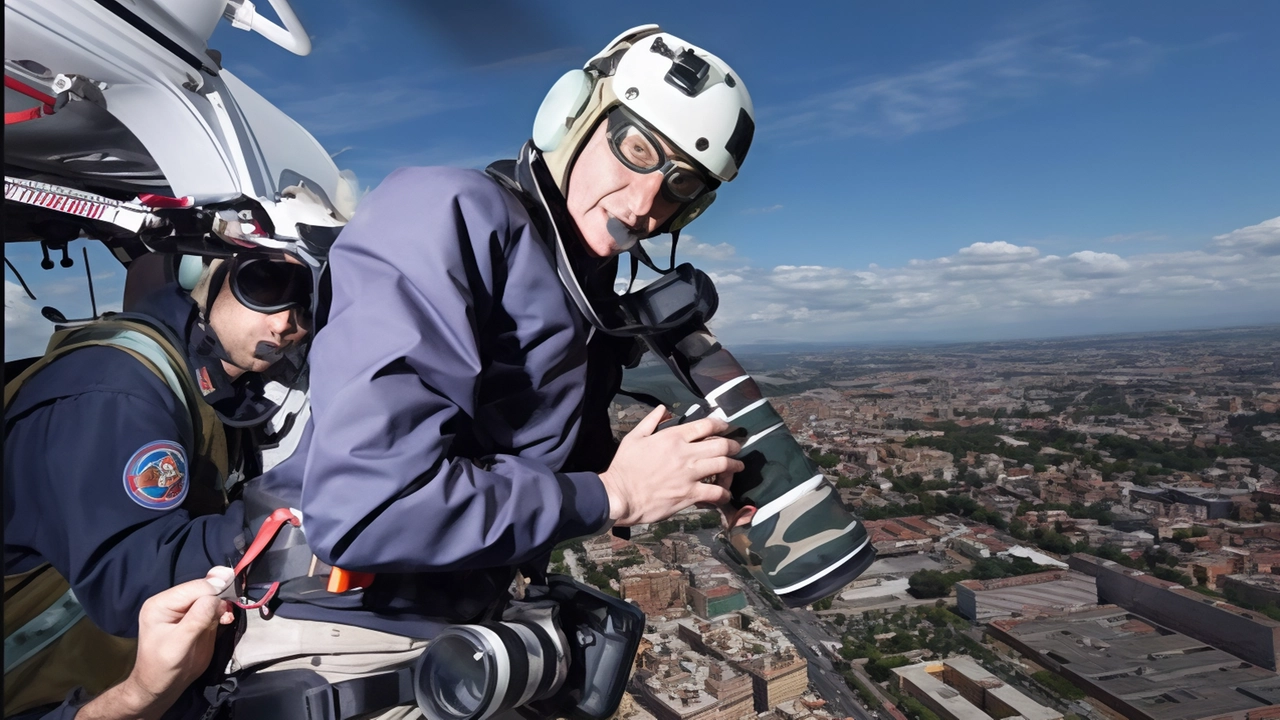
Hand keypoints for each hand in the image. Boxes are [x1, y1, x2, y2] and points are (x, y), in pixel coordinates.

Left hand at [77, 568, 236, 719]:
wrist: (161, 688)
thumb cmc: (163, 668)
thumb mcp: (179, 643)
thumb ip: (198, 618)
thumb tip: (218, 596)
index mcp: (161, 603)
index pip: (195, 588)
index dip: (216, 591)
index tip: (232, 601)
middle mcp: (173, 601)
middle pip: (205, 588)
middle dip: (221, 596)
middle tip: (230, 611)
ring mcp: (185, 609)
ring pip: (212, 596)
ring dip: (225, 604)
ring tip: (227, 618)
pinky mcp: (197, 618)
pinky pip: (215, 607)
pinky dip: (224, 611)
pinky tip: (226, 619)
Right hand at [599, 405, 744, 526]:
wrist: (620, 495)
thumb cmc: (624, 467)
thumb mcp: (634, 438)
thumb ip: (651, 421)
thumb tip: (663, 408)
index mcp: (672, 437)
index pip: (705, 425)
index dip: (721, 424)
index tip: (727, 427)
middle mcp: (685, 453)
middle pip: (721, 445)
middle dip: (733, 445)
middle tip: (737, 448)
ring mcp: (689, 475)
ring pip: (723, 466)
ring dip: (735, 466)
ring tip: (738, 467)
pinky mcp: (690, 494)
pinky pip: (716, 492)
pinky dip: (725, 492)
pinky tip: (726, 494)